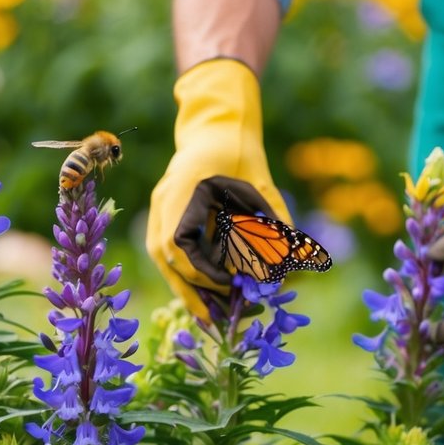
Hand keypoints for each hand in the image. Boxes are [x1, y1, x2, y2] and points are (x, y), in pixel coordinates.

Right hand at [146, 59, 289, 317]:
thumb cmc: (243, 154)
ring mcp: (159, 206)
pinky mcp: (163, 214)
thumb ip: (273, 226)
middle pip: (168, 256)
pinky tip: (202, 297)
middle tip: (222, 313)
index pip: (180, 243)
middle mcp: (164, 199)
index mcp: (186, 186)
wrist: (218, 128)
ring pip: (164, 259)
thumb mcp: (262, 187)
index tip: (233, 286)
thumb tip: (285, 272)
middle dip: (196, 288)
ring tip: (209, 316)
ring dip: (186, 288)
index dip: (204, 271)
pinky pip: (166, 253)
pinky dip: (184, 276)